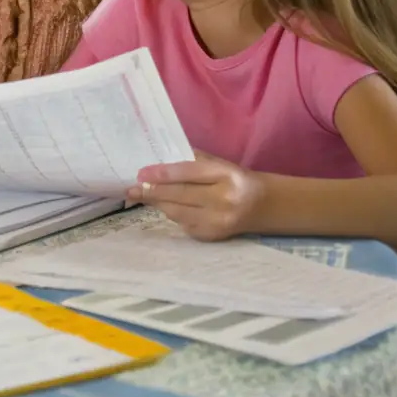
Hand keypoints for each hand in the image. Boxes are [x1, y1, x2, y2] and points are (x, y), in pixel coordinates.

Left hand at [126, 151, 266, 240]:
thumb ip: (194, 160)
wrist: (264, 206)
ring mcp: (219, 221)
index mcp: (226, 175)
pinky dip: (171, 214)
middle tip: (131, 189)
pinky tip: (163, 206)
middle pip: (180, 195)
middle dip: (152, 192)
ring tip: (141, 195)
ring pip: (178, 213)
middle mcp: (224, 200)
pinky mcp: (214, 236)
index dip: (162, 174)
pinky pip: (184, 225)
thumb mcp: (221, 163)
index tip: (140, 173)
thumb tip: (159, 160)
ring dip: (158, 203)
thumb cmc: (237, 179)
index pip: (188, 174)